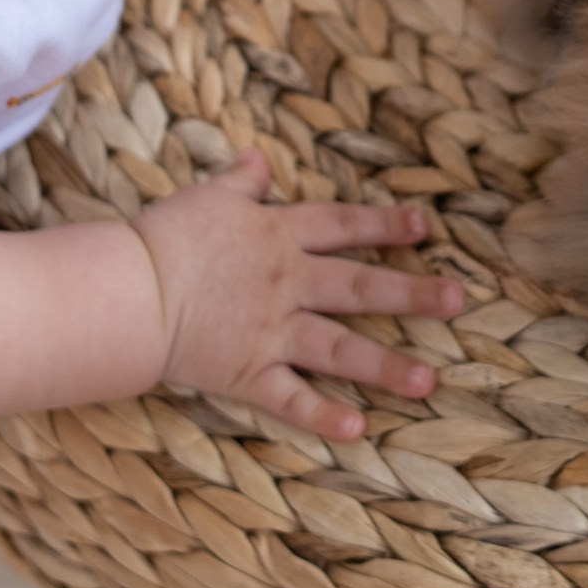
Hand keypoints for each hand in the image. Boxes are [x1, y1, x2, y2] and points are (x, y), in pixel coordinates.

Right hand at [132, 151, 463, 438]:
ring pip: (340, 348)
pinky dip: (322, 416)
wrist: (130, 290)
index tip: (425, 226)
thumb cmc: (163, 239)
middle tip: (458, 299)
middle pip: (359, 285)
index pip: (342, 226)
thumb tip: (260, 157)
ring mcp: (271, 331)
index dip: (385, 224)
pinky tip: (358, 430)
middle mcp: (286, 283)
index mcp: (277, 236)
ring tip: (430, 381)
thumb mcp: (206, 196)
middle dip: (411, 292)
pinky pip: (291, 398)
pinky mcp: (247, 372)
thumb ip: (240, 181)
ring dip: (386, 365)